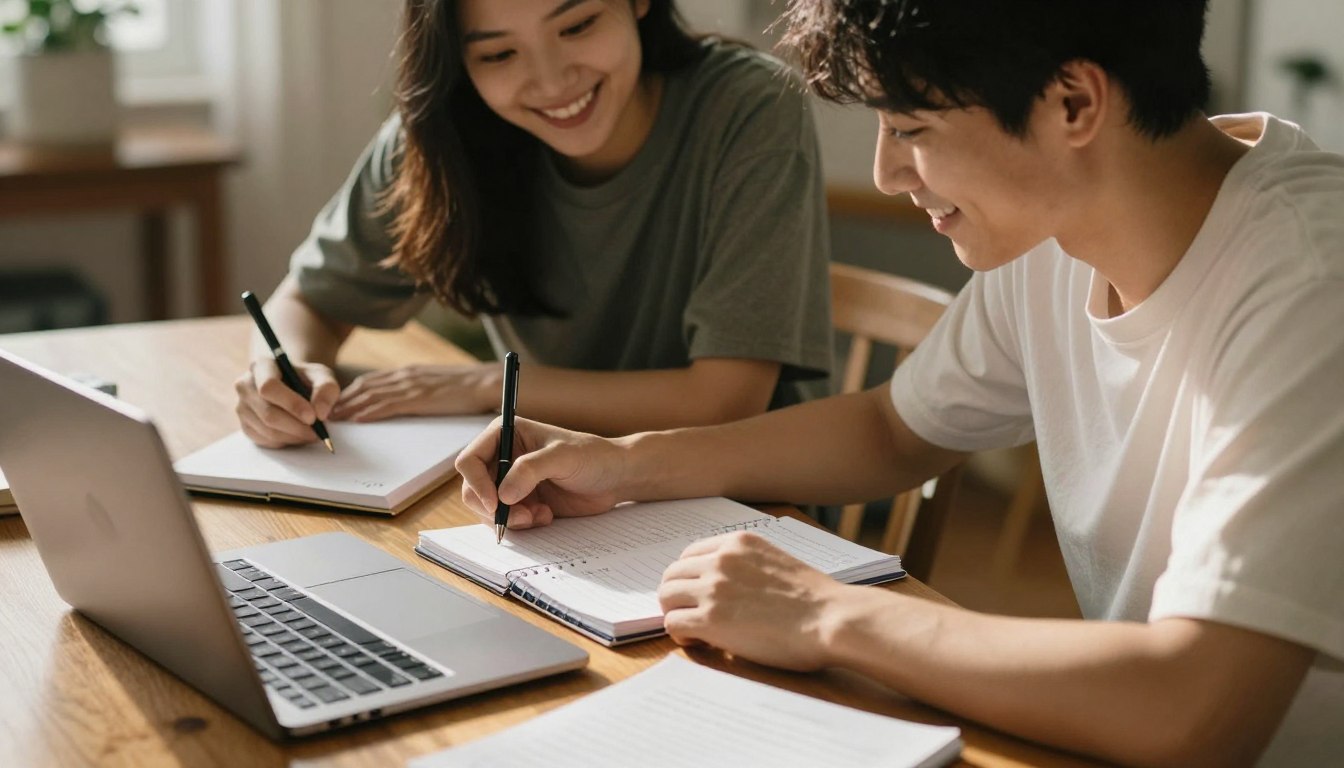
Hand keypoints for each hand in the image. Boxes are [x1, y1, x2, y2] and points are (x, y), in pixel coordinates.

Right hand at [234, 358, 339, 447]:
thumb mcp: (321, 375)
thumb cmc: (305, 379)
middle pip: (268, 414)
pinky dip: (286, 441)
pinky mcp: (245, 425)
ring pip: (267, 431)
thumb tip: (320, 413)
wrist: (292, 385)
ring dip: (294, 436)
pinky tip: (298, 434)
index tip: (313, 417)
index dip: (292, 404)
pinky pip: (265, 441)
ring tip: (312, 433)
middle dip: (297, 427)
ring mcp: (242, 407)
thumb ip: (326, 389)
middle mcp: (245, 385)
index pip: (269, 387)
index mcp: (261, 366)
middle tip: (318, 432)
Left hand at [329, 363, 498, 421]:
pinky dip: (368, 412)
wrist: (484, 382)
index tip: (336, 401)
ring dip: (349, 408)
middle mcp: (404, 375)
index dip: (350, 391)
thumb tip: (407, 398)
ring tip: (333, 418)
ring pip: (370, 396)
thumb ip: (418, 387)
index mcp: (408, 372)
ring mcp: (410, 386)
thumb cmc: (465, 386)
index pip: (371, 380)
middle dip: (342, 400)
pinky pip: (387, 406)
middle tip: (325, 411)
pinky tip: (357, 419)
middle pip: (364, 387)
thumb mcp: (435, 383)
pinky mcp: (417, 398)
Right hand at [455, 417, 631, 528]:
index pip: (470, 460)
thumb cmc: (592, 456)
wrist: (614, 478)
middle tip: (521, 517)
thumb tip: (502, 494)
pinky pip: (505, 520)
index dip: (476, 484)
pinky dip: (521, 524)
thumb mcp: (562, 456)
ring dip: (509, 519)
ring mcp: (509, 482)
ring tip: (539, 515)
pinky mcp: (520, 502)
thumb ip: (530, 470)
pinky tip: (545, 516)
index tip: (496, 504)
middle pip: (472, 489)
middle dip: (493, 508)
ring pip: (487, 509)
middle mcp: (501, 457)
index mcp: (504, 434)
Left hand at [658, 531, 846, 670]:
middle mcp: (720, 559)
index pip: (690, 554)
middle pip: (672, 573)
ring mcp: (713, 588)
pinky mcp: (710, 619)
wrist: (830, 618)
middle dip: (677, 595)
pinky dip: (680, 633)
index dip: (690, 577)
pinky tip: (700, 641)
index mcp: (737, 542)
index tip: (698, 594)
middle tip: (692, 614)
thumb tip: (725, 587)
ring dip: (676, 612)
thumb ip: (745, 566)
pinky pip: (672, 622)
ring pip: (666, 596)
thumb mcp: (775, 562)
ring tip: (696, 629)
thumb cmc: (815, 598)